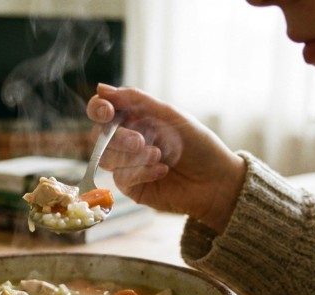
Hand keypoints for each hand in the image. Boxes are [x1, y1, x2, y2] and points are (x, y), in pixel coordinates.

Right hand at [87, 84, 245, 232]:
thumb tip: (100, 88)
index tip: (107, 111)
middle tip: (141, 141)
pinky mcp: (131, 187)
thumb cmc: (198, 145)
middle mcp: (126, 140)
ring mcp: (127, 164)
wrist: (216, 181)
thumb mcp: (170, 115)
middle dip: (119, 138)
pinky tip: (162, 171)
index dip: (98, 109)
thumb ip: (136, 100)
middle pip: (98, 136)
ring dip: (131, 157)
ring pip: (106, 158)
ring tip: (159, 156)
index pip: (102, 110)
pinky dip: (141, 172)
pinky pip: (121, 178)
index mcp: (134, 118)